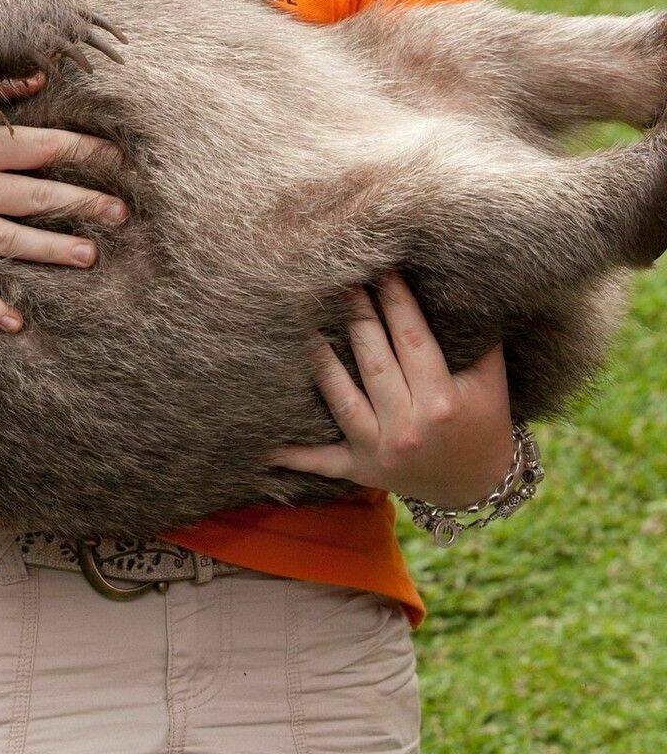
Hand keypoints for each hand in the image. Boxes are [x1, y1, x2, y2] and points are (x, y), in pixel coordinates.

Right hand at [0, 92, 128, 334]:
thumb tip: (40, 77)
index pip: (47, 148)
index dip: (87, 152)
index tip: (119, 158)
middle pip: (40, 197)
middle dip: (85, 204)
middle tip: (123, 215)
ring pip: (12, 242)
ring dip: (54, 250)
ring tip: (91, 257)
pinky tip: (18, 323)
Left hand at [266, 272, 514, 506]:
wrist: (476, 486)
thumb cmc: (483, 420)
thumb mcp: (490, 381)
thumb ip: (478, 338)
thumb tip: (465, 284)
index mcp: (442, 403)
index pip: (412, 339)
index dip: (395, 300)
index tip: (381, 267)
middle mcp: (409, 428)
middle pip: (373, 361)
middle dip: (356, 315)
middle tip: (339, 278)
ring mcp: (381, 451)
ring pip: (340, 398)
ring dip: (319, 360)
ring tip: (301, 323)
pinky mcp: (361, 470)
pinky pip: (321, 461)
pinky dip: (293, 455)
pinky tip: (262, 443)